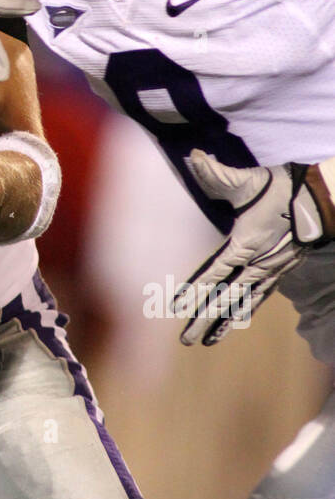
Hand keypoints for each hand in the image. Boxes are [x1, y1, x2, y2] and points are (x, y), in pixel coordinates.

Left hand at [170, 150, 328, 344]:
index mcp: (245, 244)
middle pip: (226, 297)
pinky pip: (260, 296)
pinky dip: (246, 310)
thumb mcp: (246, 180)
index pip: (215, 272)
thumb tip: (193, 157)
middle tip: (186, 340)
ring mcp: (270, 270)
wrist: (320, 198)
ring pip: (243, 302)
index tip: (177, 306)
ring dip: (223, 322)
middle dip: (204, 319)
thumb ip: (217, 173)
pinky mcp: (280, 270)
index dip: (196, 289)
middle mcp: (257, 264)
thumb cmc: (281, 189)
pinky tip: (236, 322)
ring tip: (206, 340)